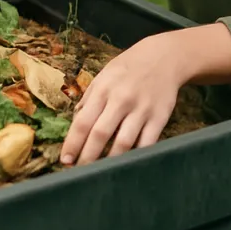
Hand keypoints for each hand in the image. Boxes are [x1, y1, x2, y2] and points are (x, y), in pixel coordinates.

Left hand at [60, 24, 230, 165]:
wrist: (165, 57)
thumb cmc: (129, 68)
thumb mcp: (105, 75)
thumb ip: (89, 98)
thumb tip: (75, 122)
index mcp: (104, 89)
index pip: (83, 121)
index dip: (72, 143)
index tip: (65, 160)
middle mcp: (122, 99)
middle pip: (100, 134)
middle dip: (87, 157)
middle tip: (78, 172)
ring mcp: (142, 109)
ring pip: (123, 143)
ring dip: (110, 161)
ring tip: (100, 172)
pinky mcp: (160, 117)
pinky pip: (147, 143)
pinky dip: (135, 156)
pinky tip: (126, 165)